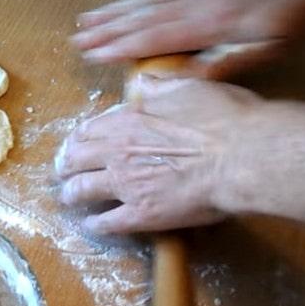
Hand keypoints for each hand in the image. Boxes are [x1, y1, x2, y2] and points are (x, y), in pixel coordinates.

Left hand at [55, 75, 262, 233]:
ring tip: (68, 199)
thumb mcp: (190, 86)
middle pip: (75, 160)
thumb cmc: (224, 118)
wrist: (242, 155)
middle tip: (62, 172)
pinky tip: (92, 225)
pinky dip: (95, 224)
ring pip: (81, 190)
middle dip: (65, 166)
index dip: (78, 139)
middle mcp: (118, 151)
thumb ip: (160, 85)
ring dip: (71, 195)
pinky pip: (106, 222)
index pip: (88, 130)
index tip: (75, 145)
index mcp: (129, 120)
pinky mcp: (140, 214)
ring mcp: (126, 184)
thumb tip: (143, 80)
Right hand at [71, 0, 304, 75]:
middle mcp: (196, 1)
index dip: (120, 48)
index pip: (153, 39)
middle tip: (78, 39)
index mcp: (209, 24)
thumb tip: (185, 81)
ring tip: (90, 17)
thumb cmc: (303, 9)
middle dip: (107, 30)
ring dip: (117, 9)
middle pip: (142, 18)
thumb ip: (228, 64)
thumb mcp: (274, 48)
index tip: (93, 55)